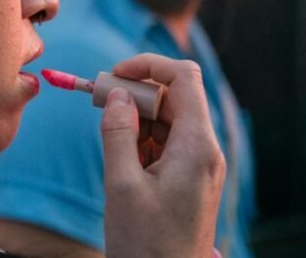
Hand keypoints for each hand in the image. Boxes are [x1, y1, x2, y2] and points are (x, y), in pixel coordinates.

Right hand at [100, 54, 224, 257]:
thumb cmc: (145, 243)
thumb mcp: (121, 184)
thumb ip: (118, 132)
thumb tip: (118, 94)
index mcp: (197, 146)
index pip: (184, 77)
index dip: (148, 66)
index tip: (113, 76)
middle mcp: (206, 150)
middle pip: (176, 96)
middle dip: (136, 93)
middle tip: (100, 106)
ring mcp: (200, 165)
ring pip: (169, 119)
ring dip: (137, 119)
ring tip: (110, 142)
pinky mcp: (191, 178)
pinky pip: (168, 143)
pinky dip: (143, 140)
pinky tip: (123, 160)